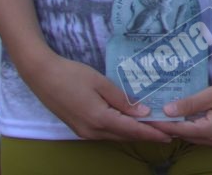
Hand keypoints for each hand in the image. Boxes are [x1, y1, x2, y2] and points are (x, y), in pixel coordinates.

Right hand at [19, 52, 170, 142]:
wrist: (42, 76)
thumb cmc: (72, 75)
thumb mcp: (101, 83)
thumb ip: (122, 100)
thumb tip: (143, 112)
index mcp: (99, 119)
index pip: (132, 130)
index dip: (152, 133)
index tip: (169, 134)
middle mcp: (91, 131)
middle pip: (125, 135)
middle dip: (146, 134)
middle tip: (167, 131)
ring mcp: (83, 132)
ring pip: (115, 136)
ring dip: (133, 133)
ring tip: (153, 129)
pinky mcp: (79, 128)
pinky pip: (105, 133)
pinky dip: (120, 130)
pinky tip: (130, 125)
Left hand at [148, 69, 211, 149]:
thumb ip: (192, 103)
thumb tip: (167, 110)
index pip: (178, 129)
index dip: (161, 124)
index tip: (146, 118)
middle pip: (187, 135)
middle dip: (172, 126)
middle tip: (156, 114)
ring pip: (198, 137)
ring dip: (186, 127)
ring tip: (172, 115)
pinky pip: (209, 137)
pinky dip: (199, 128)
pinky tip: (195, 117)